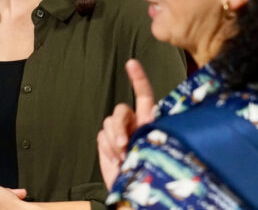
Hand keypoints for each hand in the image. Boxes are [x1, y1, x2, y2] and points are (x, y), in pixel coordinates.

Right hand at [97, 59, 155, 188]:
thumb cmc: (154, 173)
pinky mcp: (106, 143)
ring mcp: (119, 133)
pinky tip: (117, 160)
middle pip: (121, 110)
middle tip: (124, 144)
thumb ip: (145, 134)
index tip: (131, 63)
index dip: (138, 78)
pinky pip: (102, 137)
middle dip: (119, 125)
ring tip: (123, 157)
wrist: (136, 194)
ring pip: (109, 123)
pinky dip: (108, 149)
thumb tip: (135, 128)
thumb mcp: (155, 149)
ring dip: (114, 140)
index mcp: (150, 121)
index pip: (144, 95)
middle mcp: (134, 124)